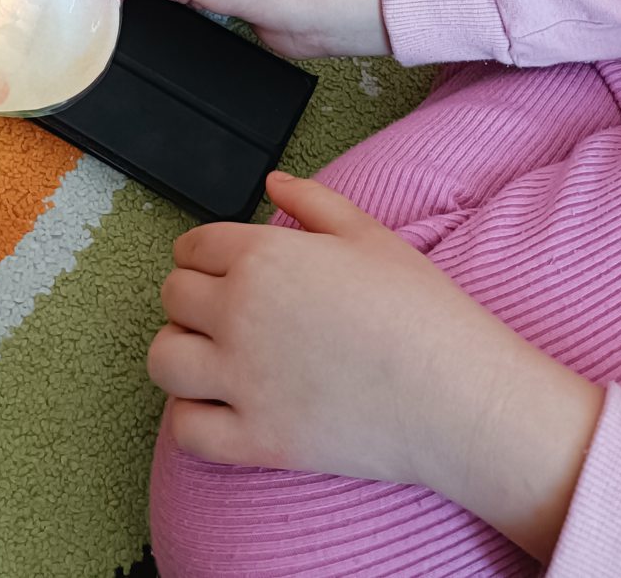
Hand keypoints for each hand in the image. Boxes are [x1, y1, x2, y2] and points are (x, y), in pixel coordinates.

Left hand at [151, 171, 603, 561]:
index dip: (202, 254)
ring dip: (178, 353)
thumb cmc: (420, 309)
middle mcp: (240, 313)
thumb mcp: (368, 234)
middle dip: (191, 298)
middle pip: (173, 297)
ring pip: (163, 360)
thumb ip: (312, 201)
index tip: (216, 267)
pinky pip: (185, 429)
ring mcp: (243, 379)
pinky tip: (219, 406)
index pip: (193, 246)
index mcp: (263, 257)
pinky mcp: (255, 439)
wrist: (457, 394)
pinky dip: (191, 417)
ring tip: (209, 356)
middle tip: (222, 310)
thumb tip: (272, 181)